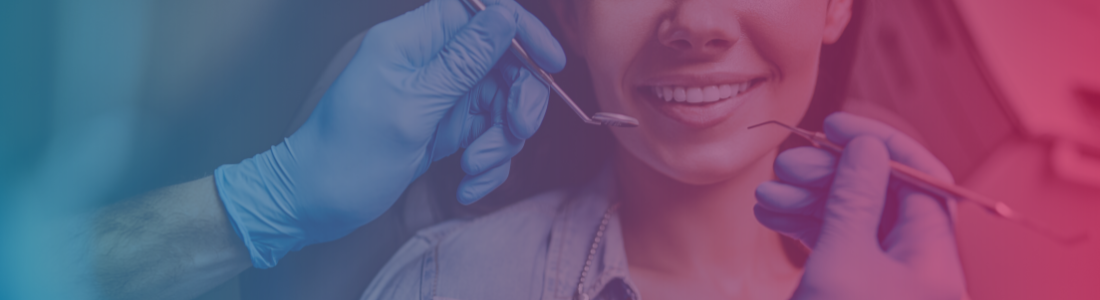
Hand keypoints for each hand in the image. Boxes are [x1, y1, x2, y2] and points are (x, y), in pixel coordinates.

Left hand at [213, 0, 564, 267]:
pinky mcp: (446, 128)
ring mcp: (441, 96)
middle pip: (504, 62)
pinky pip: (487, 136)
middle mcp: (432, 62)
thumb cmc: (347, 155)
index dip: (522, 30)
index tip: (550, 63)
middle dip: (518, 102)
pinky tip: (466, 185)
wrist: (314, 204)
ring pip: (501, 105)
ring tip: (472, 169)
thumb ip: (463, 61)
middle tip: (514, 134)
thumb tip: (505, 14)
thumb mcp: (411, 107)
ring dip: (499, 143)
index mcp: (414, 40)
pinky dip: (486, 164)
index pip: (482, 12)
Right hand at [754, 112, 964, 299]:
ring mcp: (886, 281)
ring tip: (766, 195)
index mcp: (933, 260)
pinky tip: (772, 214)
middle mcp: (916, 267)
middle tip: (785, 166)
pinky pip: (838, 245)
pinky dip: (806, 227)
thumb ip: (855, 200)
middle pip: (882, 196)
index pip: (922, 178)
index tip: (834, 125)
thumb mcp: (843, 260)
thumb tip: (867, 147)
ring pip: (853, 220)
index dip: (878, 143)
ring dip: (808, 200)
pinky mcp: (857, 290)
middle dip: (830, 174)